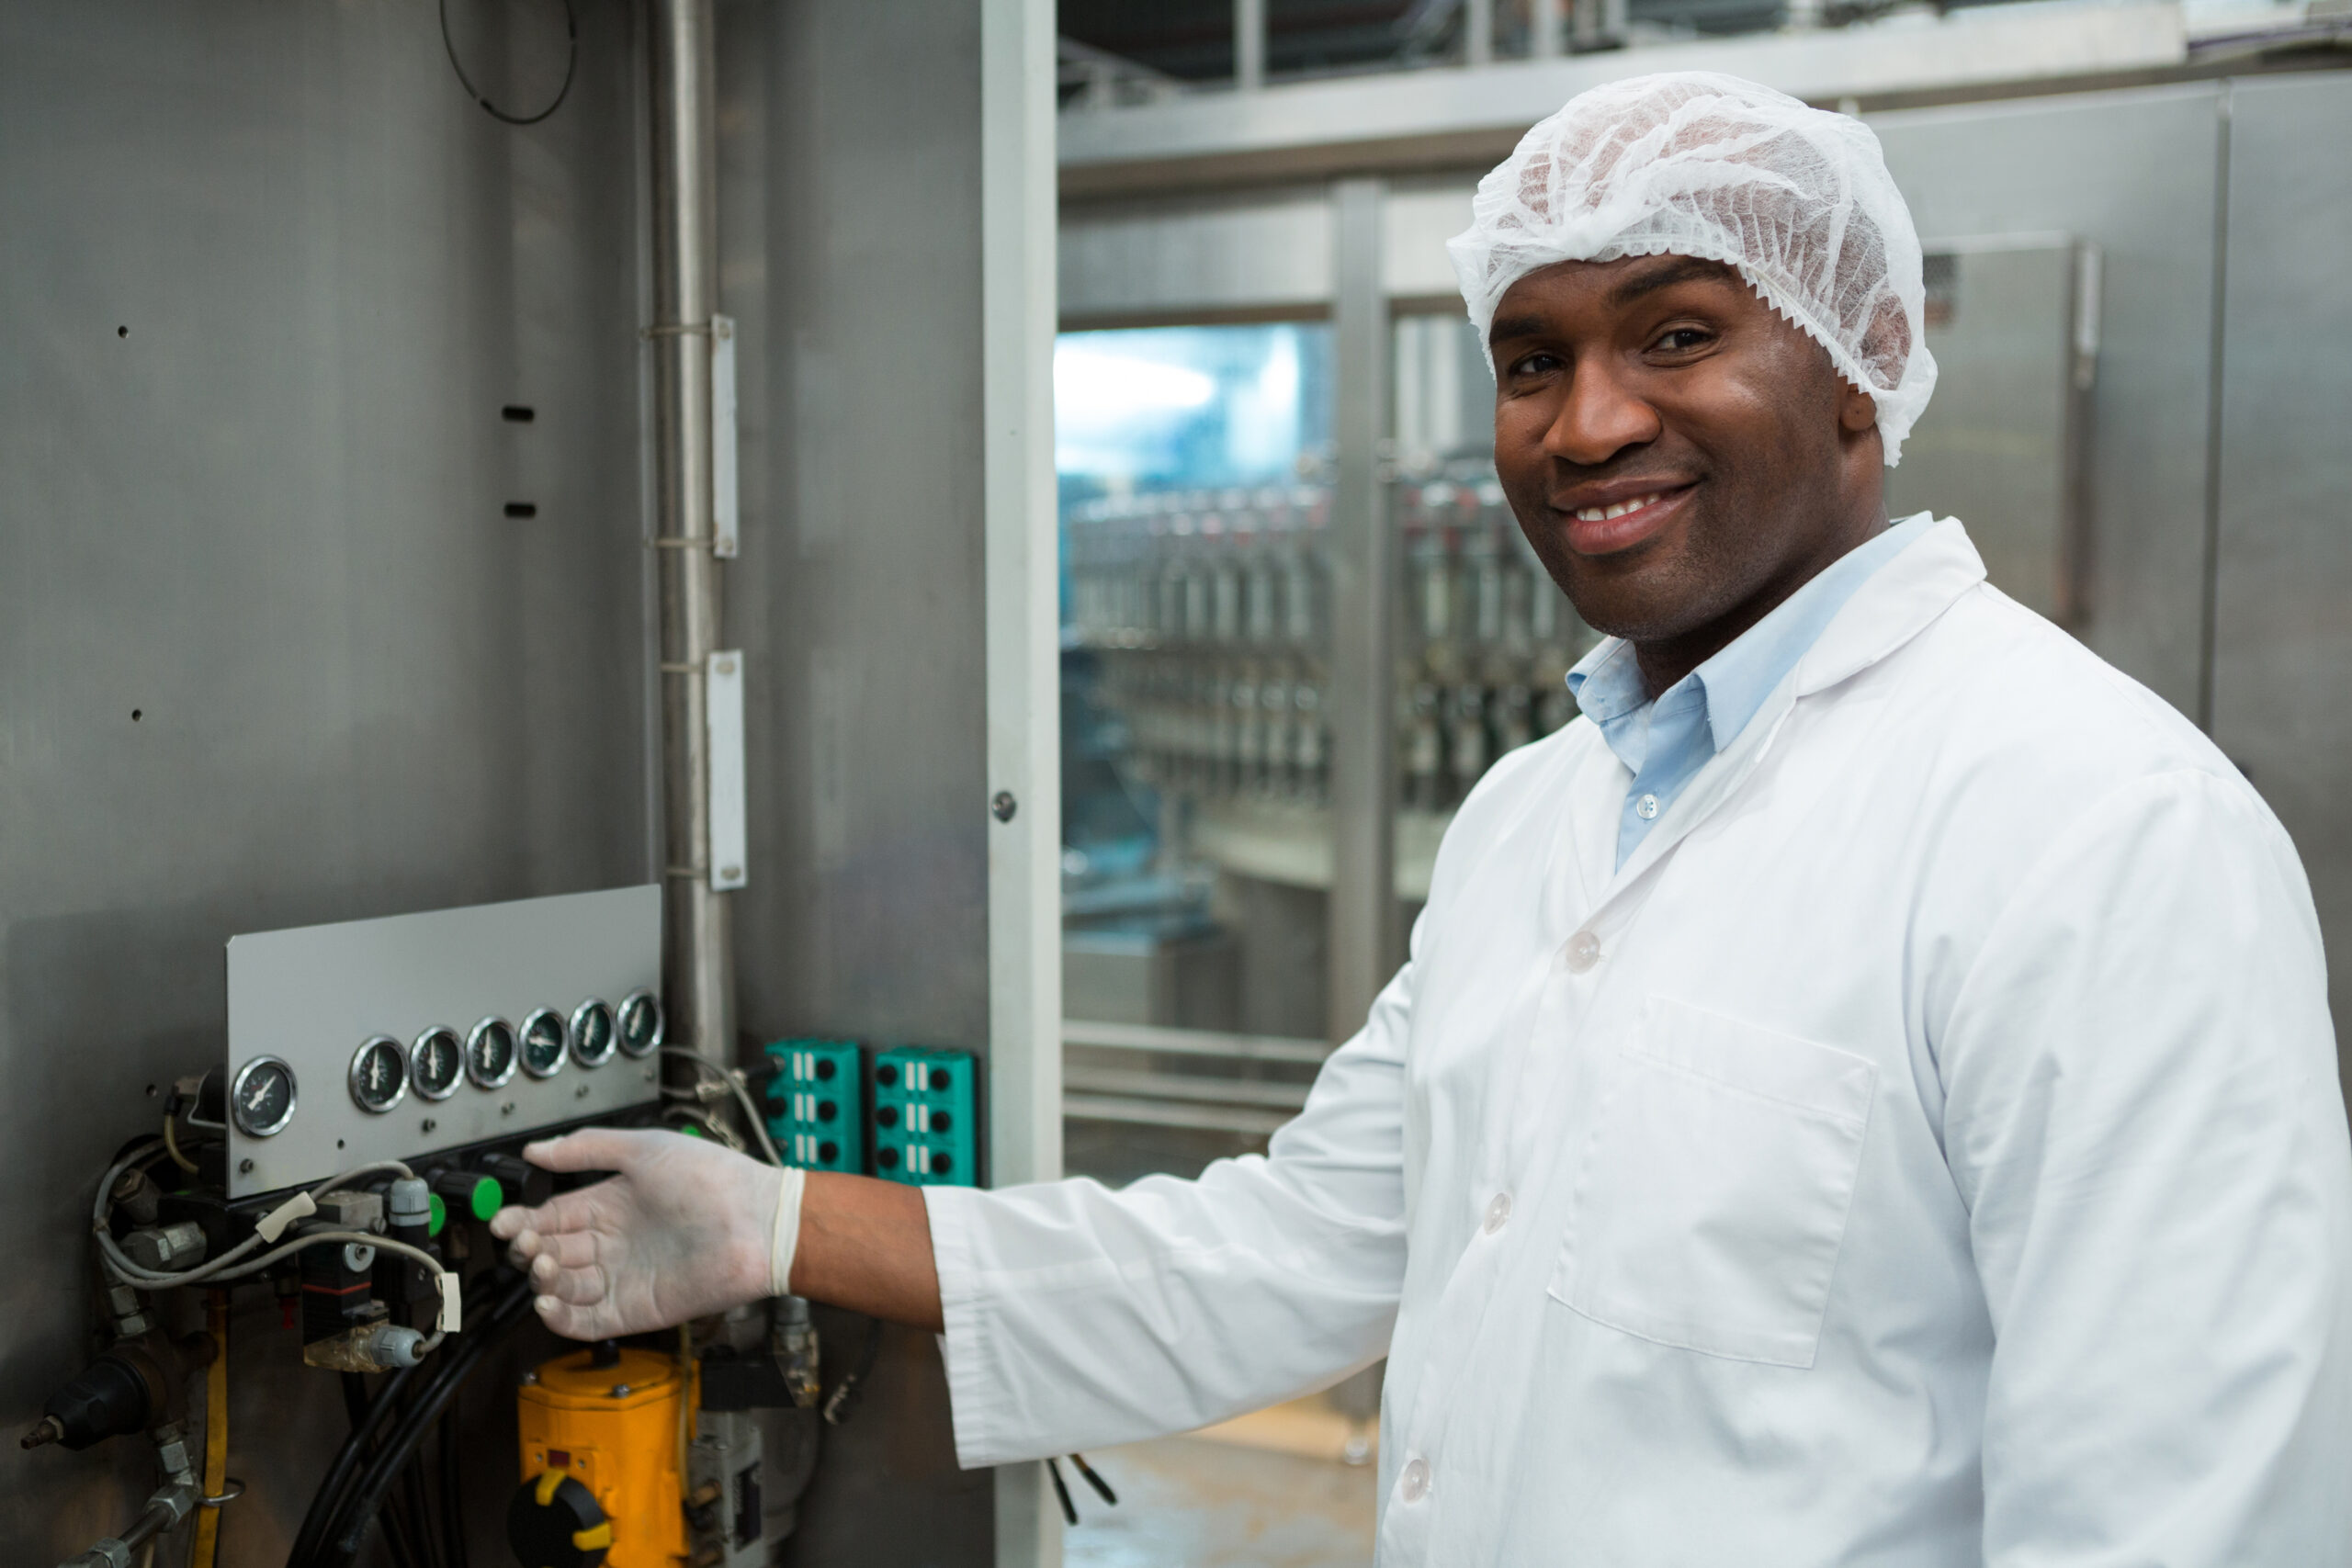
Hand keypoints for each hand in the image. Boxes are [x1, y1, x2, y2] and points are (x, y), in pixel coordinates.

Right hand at [488, 1127, 780, 1339]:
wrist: (756, 1222)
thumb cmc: (712, 1179)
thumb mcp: (644, 1149)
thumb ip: (586, 1148)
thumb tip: (535, 1150)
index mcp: (612, 1203)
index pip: (553, 1216)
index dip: (524, 1221)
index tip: (502, 1222)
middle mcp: (615, 1242)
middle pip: (553, 1252)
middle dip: (530, 1250)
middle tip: (524, 1244)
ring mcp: (623, 1277)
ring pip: (564, 1287)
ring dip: (544, 1280)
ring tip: (544, 1267)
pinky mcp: (635, 1310)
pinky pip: (586, 1321)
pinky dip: (561, 1317)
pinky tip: (548, 1302)